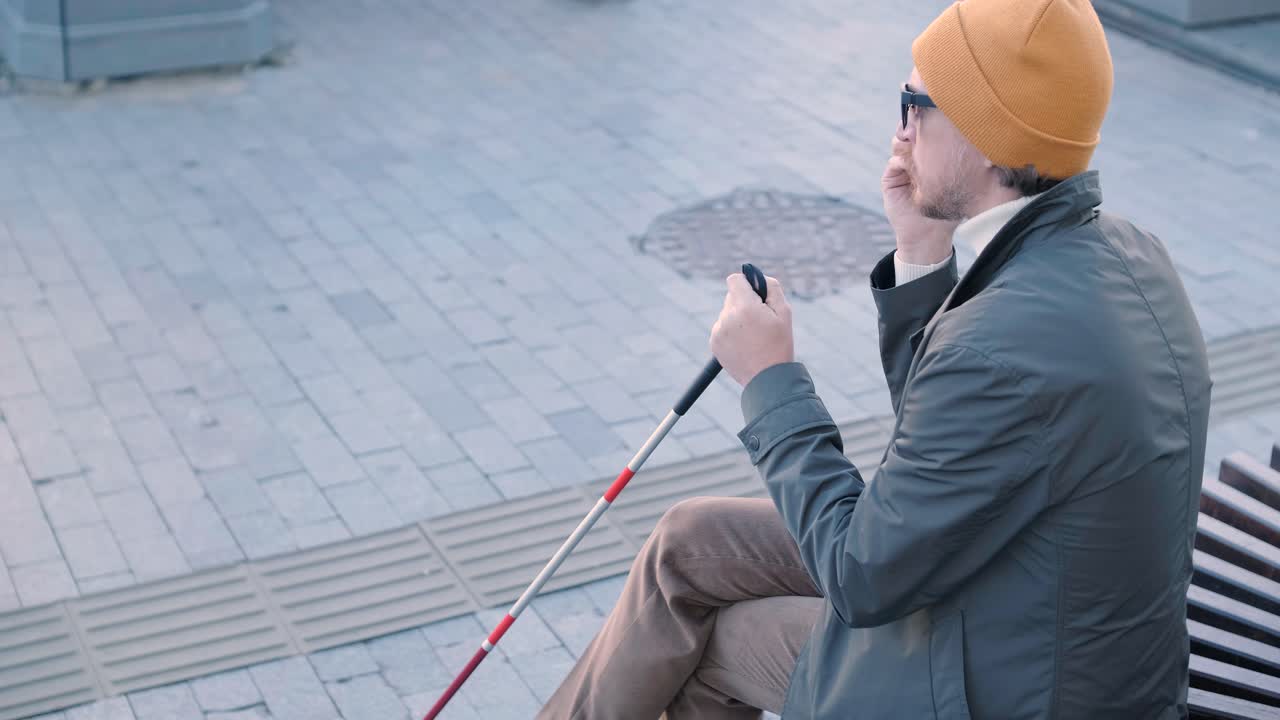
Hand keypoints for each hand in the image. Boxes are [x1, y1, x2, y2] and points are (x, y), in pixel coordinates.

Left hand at [709, 273, 793, 386]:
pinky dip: (731, 332)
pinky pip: (722, 328)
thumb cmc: (779, 343)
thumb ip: (771, 288)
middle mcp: (727, 317)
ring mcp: (718, 331)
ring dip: (738, 318)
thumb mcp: (784, 312)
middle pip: (731, 297)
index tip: (755, 293)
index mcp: (744, 307)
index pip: (734, 280)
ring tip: (754, 336)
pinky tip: (745, 344)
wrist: (768, 378)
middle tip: (760, 320)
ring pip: (727, 313)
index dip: (746, 283)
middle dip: (745, 303)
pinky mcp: (714, 343)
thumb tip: (757, 278)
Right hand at [882, 133, 958, 264]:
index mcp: (931, 155)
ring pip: (899, 144)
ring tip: (916, 141)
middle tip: (921, 126)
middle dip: (915, 126)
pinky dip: (902, 159)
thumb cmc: (949, 206)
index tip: (936, 115)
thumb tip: (969, 133)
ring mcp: (902, 167)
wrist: (929, 233)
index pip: (927, 132)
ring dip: (906, 141)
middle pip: (910, 132)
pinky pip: (894, 161)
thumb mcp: (958, 180)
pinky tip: (912, 164)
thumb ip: (958, 160)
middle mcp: (915, 158)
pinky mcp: (890, 178)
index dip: (929, 122)